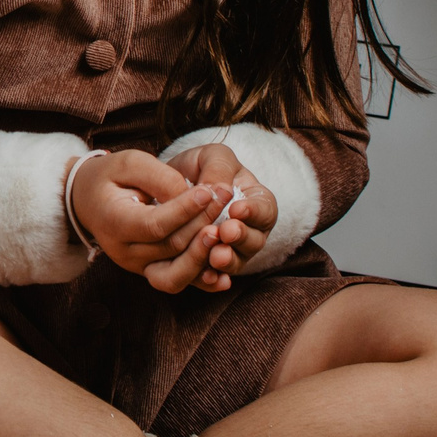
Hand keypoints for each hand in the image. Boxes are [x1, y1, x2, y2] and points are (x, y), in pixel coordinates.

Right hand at [68, 149, 228, 292]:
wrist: (88, 201)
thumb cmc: (110, 177)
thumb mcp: (129, 163)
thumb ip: (160, 177)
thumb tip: (193, 195)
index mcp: (114, 222)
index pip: (156, 224)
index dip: (186, 209)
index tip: (210, 189)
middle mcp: (124, 252)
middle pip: (171, 247)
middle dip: (203, 221)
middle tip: (227, 196)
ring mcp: (137, 267)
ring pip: (177, 272)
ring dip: (205, 254)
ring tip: (226, 231)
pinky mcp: (150, 272)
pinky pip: (178, 282)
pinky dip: (202, 280)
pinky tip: (223, 276)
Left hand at [164, 143, 278, 290]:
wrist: (171, 185)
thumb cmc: (198, 168)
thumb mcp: (211, 157)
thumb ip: (218, 168)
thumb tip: (217, 190)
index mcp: (255, 202)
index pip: (265, 210)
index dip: (255, 212)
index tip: (237, 209)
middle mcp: (248, 231)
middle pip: (254, 242)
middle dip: (241, 238)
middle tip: (226, 232)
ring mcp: (230, 251)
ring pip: (235, 263)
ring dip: (227, 260)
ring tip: (215, 255)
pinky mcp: (206, 267)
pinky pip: (211, 278)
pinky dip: (210, 279)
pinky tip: (206, 277)